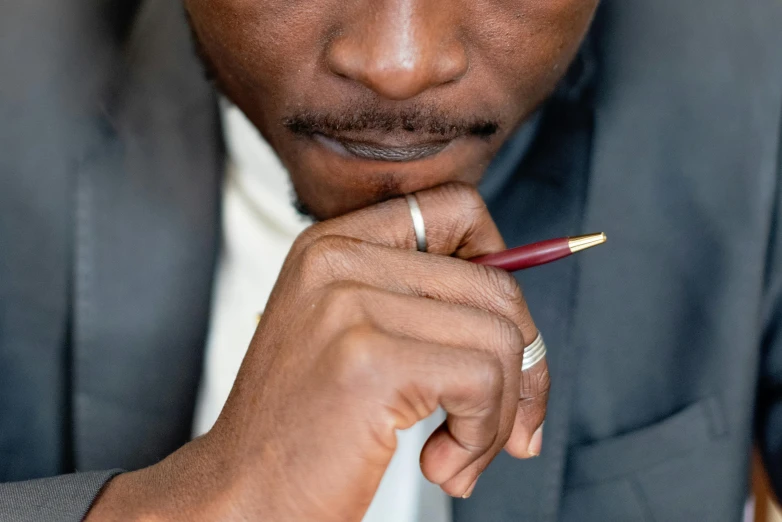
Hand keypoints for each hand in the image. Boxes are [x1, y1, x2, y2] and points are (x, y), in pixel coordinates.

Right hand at [86, 183, 548, 520]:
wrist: (242, 497)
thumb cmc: (304, 431)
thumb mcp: (352, 338)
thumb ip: (421, 306)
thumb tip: (523, 325)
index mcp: (332, 244)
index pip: (455, 208)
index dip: (500, 261)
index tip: (501, 326)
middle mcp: (336, 260)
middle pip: (494, 284)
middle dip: (524, 366)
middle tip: (512, 424)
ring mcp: (349, 304)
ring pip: (499, 338)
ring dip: (499, 414)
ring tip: (461, 452)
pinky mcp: (369, 360)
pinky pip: (482, 381)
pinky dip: (481, 435)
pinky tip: (442, 464)